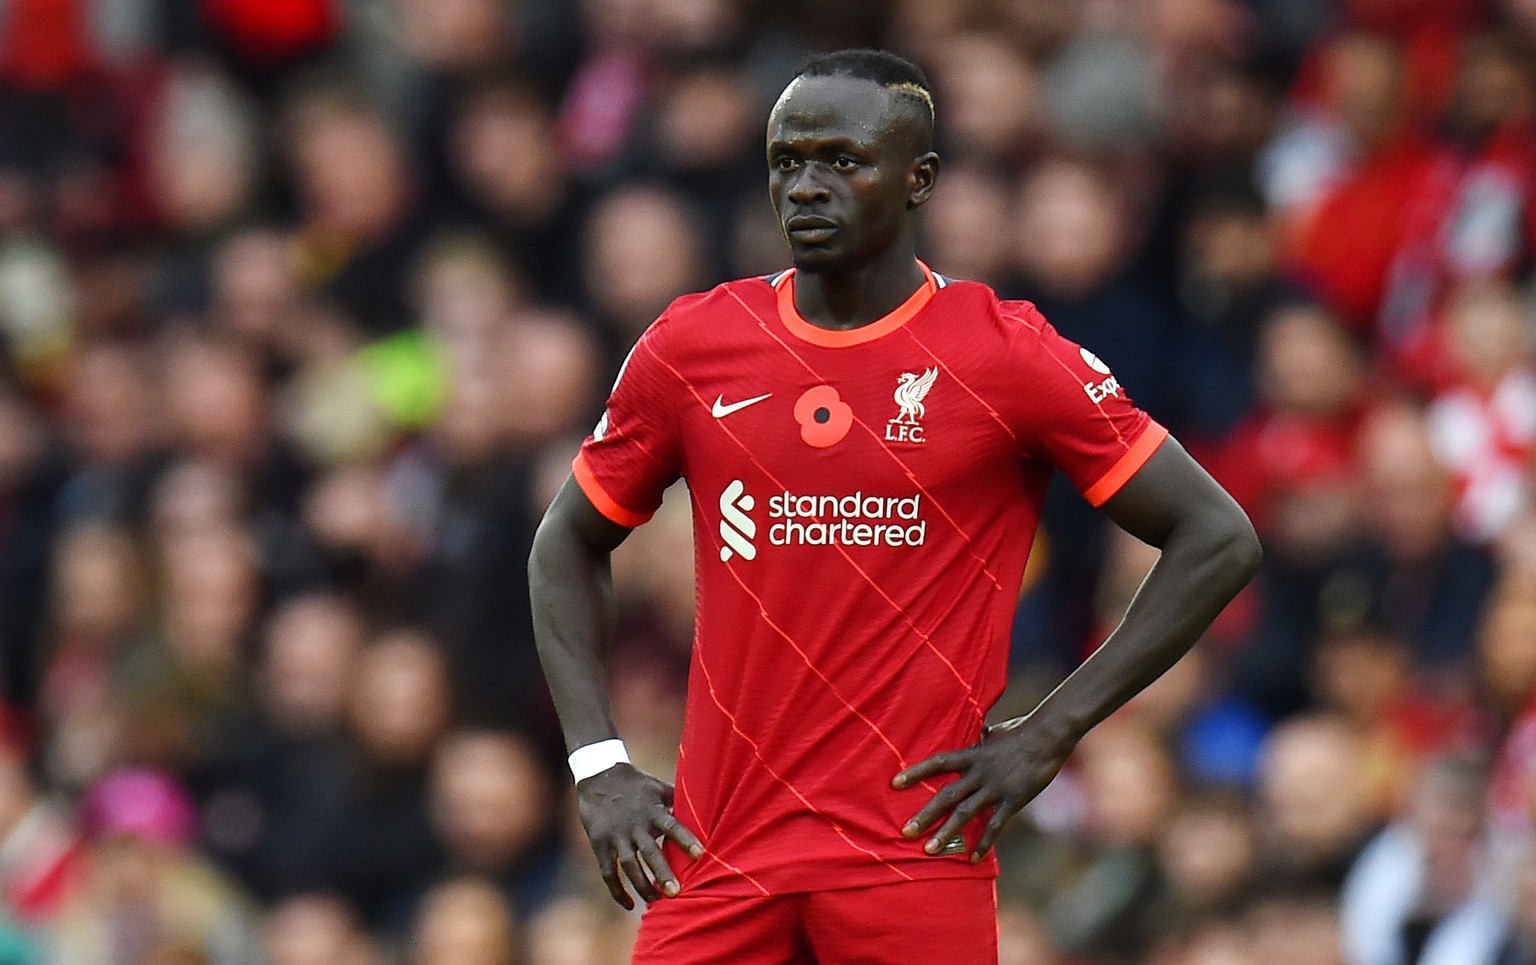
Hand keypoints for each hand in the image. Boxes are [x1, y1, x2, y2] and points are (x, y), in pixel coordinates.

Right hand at [578, 763, 704, 908]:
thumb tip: (708, 807)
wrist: (598, 777)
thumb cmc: (637, 784)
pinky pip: (609, 873)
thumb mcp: (658, 787)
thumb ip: (679, 800)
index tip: (700, 854)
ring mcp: (616, 837)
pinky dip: (618, 891)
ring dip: (643, 886)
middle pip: (650, 853)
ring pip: (630, 866)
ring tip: (657, 902)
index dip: (686, 840)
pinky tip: (630, 905)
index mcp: (652, 810)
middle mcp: (635, 825)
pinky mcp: (600, 845)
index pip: (672, 826)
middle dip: (662, 874)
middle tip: (675, 893)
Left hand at [891, 715, 1075, 861]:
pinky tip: (973, 859)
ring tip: (929, 850)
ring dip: (946, 833)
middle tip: (905, 832)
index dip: (916, 772)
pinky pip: (995, 825)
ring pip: (966, 813)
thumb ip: (980, 739)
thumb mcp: (993, 732)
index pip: (938, 762)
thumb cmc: (1020, 731)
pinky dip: (983, 842)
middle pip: (947, 795)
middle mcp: (979, 773)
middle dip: (925, 815)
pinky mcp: (1013, 800)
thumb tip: (976, 733)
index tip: (894, 783)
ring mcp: (996, 788)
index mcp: (972, 754)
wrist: (1048, 737)